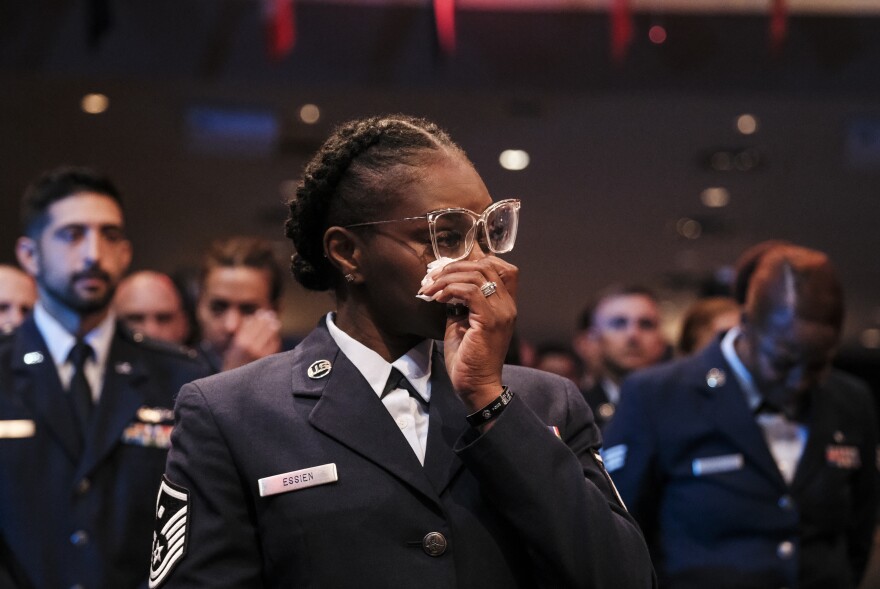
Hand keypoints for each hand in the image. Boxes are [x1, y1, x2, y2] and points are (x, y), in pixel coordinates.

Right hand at [222, 309, 282, 370]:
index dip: (257, 317)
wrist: (236, 383)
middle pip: (261, 328)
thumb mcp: (233, 348)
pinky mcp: (268, 360)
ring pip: (270, 335)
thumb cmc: (233, 364)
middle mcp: (251, 347)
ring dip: (273, 327)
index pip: (251, 324)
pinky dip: (275, 339)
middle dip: (266, 320)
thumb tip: (252, 320)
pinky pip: (274, 345)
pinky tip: (275, 336)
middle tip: (270, 315)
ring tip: (275, 323)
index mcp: (240, 342)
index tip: (261, 313)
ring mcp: (260, 353)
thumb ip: (242, 335)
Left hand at [418, 257, 517, 411]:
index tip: (448, 270)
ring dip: (447, 278)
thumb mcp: (462, 323)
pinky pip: (471, 292)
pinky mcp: (489, 321)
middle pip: (486, 265)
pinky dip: (450, 290)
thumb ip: (459, 303)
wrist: (476, 386)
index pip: (501, 267)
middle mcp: (508, 305)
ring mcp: (501, 312)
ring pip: (477, 275)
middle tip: (432, 278)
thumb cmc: (468, 359)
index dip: (474, 260)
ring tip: (430, 289)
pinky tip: (437, 298)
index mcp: (505, 304)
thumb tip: (444, 286)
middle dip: (454, 267)